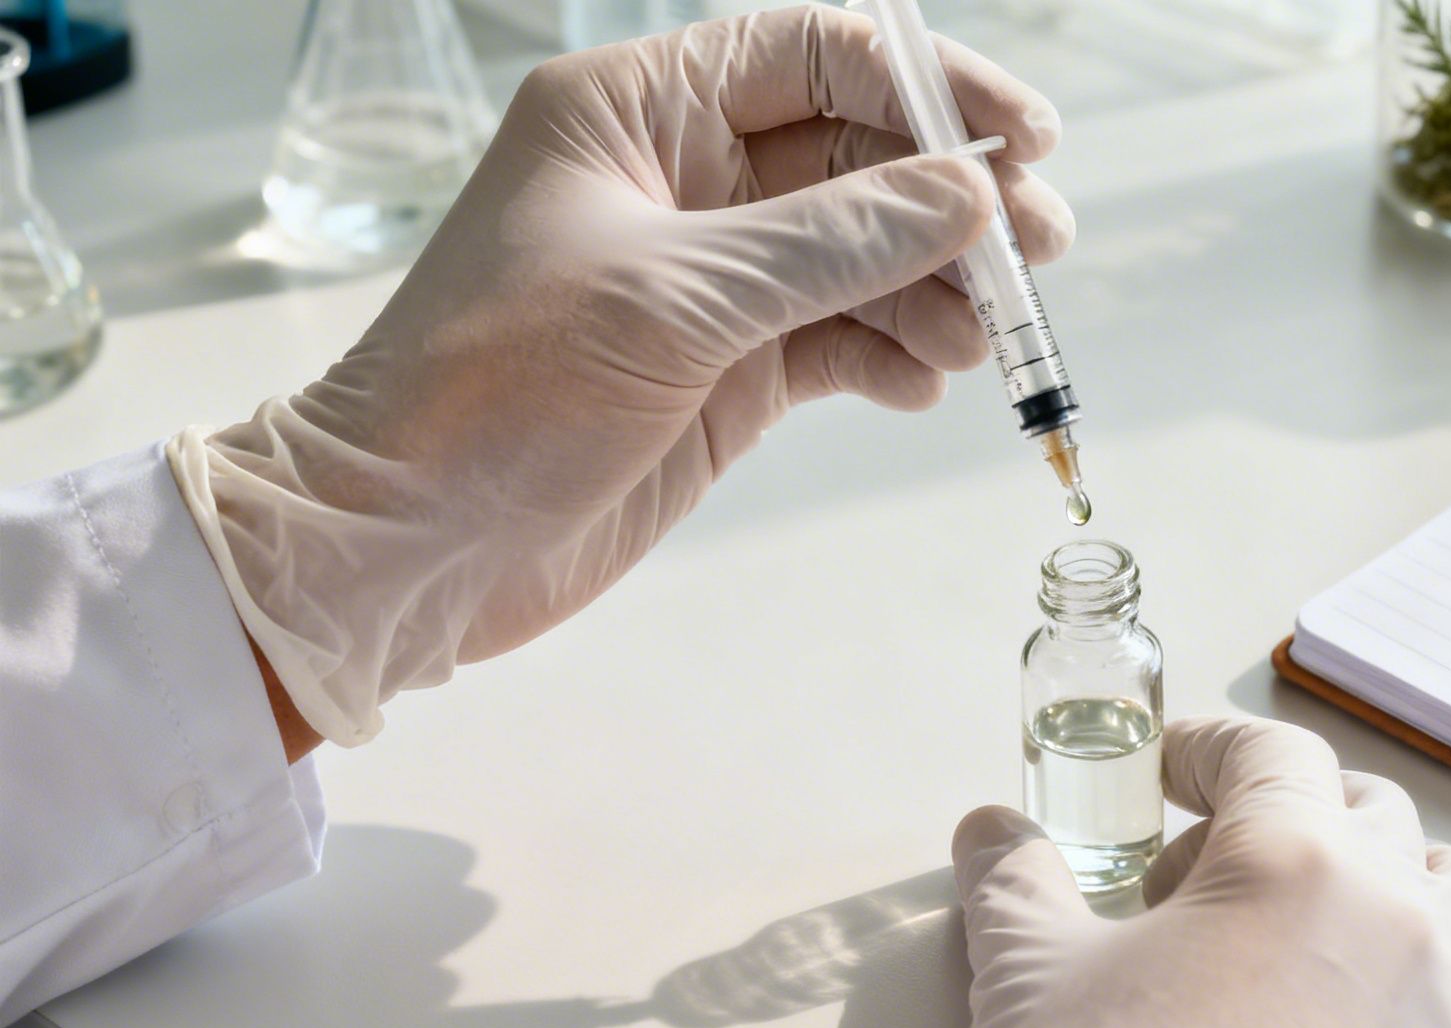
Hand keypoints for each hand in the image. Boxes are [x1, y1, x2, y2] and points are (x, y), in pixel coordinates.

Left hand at [169, 6, 1070, 745]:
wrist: (413, 545)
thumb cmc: (499, 390)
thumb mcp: (676, 297)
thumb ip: (834, 242)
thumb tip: (975, 194)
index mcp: (641, 110)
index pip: (819, 55)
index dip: (932, 87)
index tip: (1024, 146)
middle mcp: (685, 180)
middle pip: (861, 156)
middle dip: (952, 202)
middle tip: (1034, 254)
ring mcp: (713, 280)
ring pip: (865, 255)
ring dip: (935, 290)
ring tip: (976, 342)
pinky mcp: (730, 370)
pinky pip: (843, 339)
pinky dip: (892, 356)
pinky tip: (921, 387)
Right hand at [952, 717, 1450, 1027]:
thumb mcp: (1026, 974)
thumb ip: (1011, 878)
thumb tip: (988, 832)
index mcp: (1291, 858)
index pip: (1269, 754)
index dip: (1209, 752)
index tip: (1174, 774)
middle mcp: (1392, 911)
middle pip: (1364, 810)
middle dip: (1284, 820)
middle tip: (1200, 879)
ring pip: (1450, 888)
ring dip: (1382, 885)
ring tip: (1306, 934)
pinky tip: (1390, 1007)